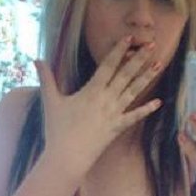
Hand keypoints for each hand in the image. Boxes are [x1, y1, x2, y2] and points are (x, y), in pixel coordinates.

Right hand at [35, 36, 162, 174]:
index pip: (108, 66)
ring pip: (133, 92)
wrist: (68, 157)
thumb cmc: (57, 129)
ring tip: (159, 65)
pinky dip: (146, 109)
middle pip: (125, 75)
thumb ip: (46, 79)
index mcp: (91, 91)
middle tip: (152, 45)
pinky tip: (158, 102)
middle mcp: (106, 100)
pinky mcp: (117, 128)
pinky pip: (134, 117)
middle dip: (139, 59)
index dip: (119, 50)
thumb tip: (36, 59)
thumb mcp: (50, 101)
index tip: (129, 38)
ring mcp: (114, 114)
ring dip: (146, 77)